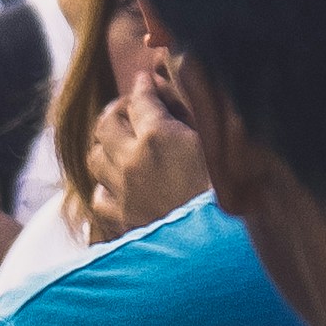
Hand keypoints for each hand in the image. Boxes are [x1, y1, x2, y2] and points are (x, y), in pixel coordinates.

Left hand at [88, 81, 206, 239]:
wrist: (217, 247)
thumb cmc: (230, 192)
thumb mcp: (221, 143)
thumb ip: (203, 113)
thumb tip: (198, 85)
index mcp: (159, 135)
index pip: (140, 98)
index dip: (143, 84)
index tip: (146, 79)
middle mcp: (132, 160)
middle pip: (106, 123)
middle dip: (118, 110)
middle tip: (131, 108)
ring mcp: (121, 191)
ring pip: (95, 157)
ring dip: (106, 145)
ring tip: (121, 144)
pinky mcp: (120, 219)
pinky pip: (99, 196)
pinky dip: (106, 185)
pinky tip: (120, 185)